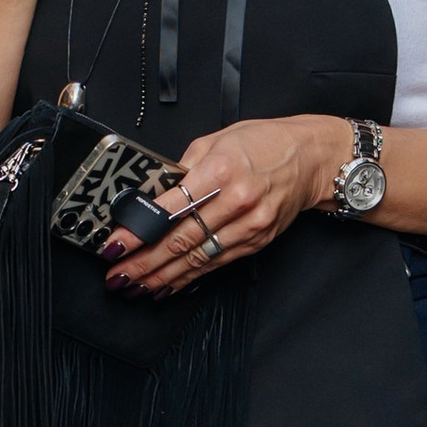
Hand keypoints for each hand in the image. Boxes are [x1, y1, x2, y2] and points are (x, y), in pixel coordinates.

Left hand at [104, 115, 343, 297]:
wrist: (311, 158)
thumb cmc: (264, 143)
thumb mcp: (216, 140)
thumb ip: (182, 168)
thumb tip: (151, 195)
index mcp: (220, 170)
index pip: (170, 207)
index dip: (139, 231)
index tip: (115, 245)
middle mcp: (236, 201)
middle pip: (181, 239)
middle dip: (144, 262)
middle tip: (117, 275)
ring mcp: (249, 225)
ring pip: (197, 258)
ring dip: (162, 277)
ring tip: (134, 286)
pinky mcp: (256, 241)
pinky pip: (216, 263)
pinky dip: (189, 277)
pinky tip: (168, 286)